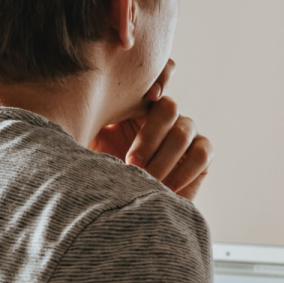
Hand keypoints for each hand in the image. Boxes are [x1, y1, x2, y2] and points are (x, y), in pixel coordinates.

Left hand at [90, 60, 211, 199]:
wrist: (119, 207)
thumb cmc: (100, 173)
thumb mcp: (89, 142)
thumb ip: (89, 119)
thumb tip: (81, 102)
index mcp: (137, 104)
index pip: (157, 75)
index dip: (160, 77)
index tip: (148, 96)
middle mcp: (165, 115)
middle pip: (168, 107)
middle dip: (149, 137)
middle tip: (131, 162)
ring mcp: (186, 133)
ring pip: (184, 132)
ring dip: (163, 158)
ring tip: (144, 179)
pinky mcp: (202, 155)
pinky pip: (201, 154)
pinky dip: (184, 171)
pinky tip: (166, 187)